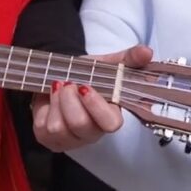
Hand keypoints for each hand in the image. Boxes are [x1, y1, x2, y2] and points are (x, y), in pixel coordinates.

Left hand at [32, 44, 152, 151]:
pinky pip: (45, 128)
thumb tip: (146, 52)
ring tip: (60, 86)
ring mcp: (69, 139)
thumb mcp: (106, 64)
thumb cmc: (85, 76)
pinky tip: (51, 97)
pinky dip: (45, 107)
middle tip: (69, 83)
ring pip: (60, 127)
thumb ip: (128, 59)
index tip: (85, 87)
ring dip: (57, 101)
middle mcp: (91, 133)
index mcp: (109, 117)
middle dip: (71, 100)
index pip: (110, 124)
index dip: (97, 107)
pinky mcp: (49, 139)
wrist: (58, 79)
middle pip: (81, 125)